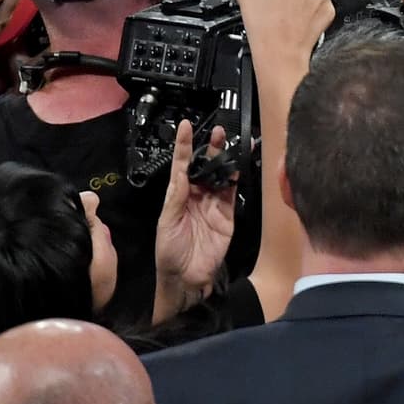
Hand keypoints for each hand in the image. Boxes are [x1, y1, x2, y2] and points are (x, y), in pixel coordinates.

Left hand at [153, 120, 237, 322]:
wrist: (186, 277)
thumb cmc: (169, 251)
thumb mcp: (167, 223)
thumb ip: (176, 198)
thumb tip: (181, 174)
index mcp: (177, 196)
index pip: (181, 166)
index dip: (184, 146)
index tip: (186, 127)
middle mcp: (196, 196)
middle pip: (204, 167)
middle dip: (211, 148)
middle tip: (218, 131)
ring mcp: (213, 204)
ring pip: (220, 177)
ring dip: (224, 160)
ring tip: (229, 142)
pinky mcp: (227, 215)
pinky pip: (231, 193)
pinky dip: (235, 179)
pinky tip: (237, 166)